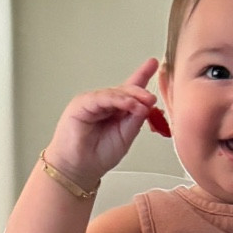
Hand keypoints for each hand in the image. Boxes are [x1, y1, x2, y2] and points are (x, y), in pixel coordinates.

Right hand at [43, 58, 159, 192]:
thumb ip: (135, 120)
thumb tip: (146, 105)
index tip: (153, 64)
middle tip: (152, 98)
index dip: (141, 76)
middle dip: (140, 93)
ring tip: (145, 103)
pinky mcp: (81, 104)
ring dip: (132, 97)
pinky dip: (117, 100)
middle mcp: (104, 104)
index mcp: (116, 110)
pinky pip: (101, 98)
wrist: (79, 169)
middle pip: (124, 90)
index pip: (130, 90)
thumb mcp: (125, 137)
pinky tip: (130, 104)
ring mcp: (92, 102)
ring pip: (114, 93)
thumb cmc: (98, 155)